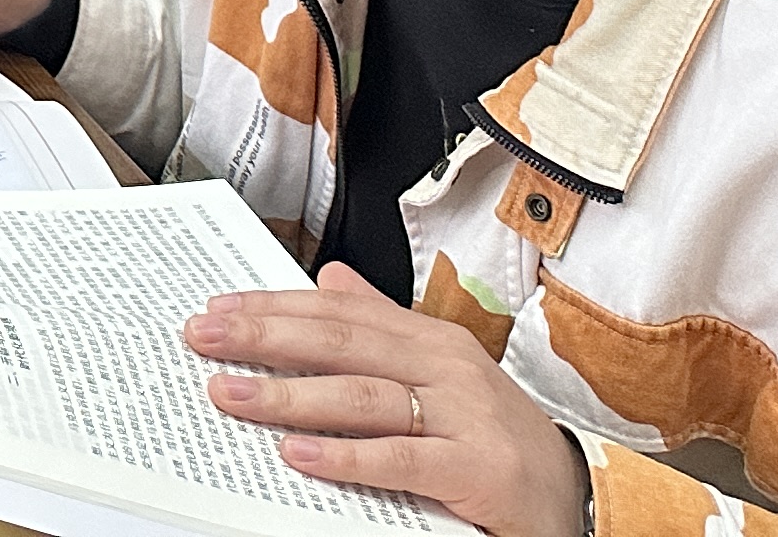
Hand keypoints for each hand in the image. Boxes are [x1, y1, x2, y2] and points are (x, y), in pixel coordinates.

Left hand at [190, 264, 592, 534]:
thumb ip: (382, 327)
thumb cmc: (495, 439)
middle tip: (201, 338)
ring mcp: (466, 417)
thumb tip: (326, 277)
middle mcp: (447, 368)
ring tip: (230, 394)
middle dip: (264, 338)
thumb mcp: (439, 376)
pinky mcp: (479, 470)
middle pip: (341, 342)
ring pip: (362, 396)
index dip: (272, 309)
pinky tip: (298, 454)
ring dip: (288, 395)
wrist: (576, 500)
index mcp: (430, 340)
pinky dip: (346, 456)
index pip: (337, 313)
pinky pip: (401, 459)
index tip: (214, 310)